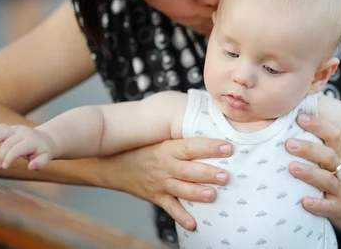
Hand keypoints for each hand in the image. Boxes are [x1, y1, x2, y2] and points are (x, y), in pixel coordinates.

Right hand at [0, 124, 54, 169]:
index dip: (8, 158)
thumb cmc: (43, 152)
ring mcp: (16, 128)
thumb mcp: (45, 158)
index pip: (17, 149)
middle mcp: (24, 133)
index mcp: (32, 141)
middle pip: (8, 142)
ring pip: (1, 131)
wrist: (44, 140)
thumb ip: (41, 163)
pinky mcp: (11, 127)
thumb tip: (31, 166)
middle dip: (1, 155)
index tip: (4, 167)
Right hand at [98, 137, 232, 230]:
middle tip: (225, 176)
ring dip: (197, 193)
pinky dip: (181, 217)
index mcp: (168, 148)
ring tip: (213, 196)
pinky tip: (193, 224)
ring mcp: (160, 182)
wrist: (112, 164)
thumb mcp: (160, 137)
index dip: (209, 147)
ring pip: (181, 189)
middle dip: (208, 174)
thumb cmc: (142, 147)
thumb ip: (181, 133)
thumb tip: (207, 116)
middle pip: (189, 170)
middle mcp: (165, 165)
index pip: (191, 146)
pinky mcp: (155, 196)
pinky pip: (170, 208)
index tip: (228, 147)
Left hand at [286, 113, 340, 233]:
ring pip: (327, 180)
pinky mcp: (339, 210)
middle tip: (288, 143)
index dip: (318, 125)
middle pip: (328, 156)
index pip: (333, 135)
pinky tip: (303, 201)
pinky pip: (328, 207)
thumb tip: (296, 122)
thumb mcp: (337, 163)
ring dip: (309, 173)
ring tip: (292, 167)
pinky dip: (316, 204)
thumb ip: (320, 148)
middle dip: (308, 148)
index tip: (300, 117)